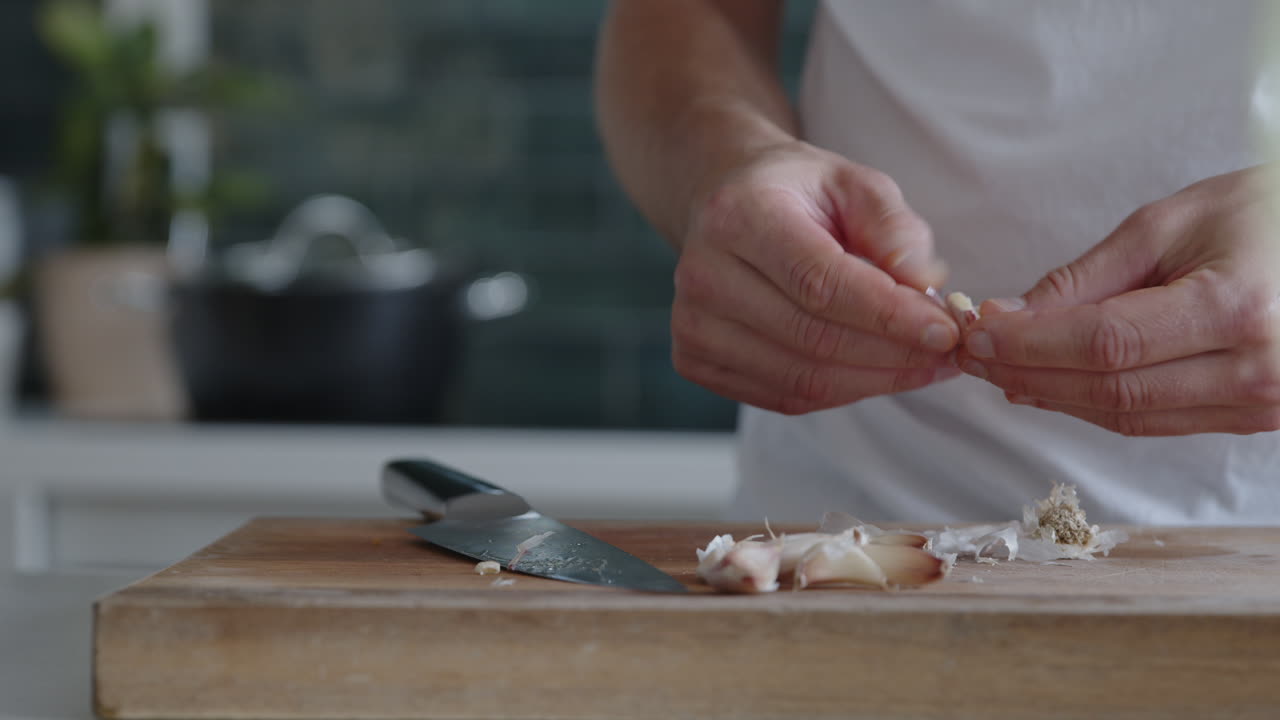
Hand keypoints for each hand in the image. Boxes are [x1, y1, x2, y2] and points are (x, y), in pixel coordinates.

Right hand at [670, 141, 960, 413]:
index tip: (945, 331)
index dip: (889, 316)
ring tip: (922, 366)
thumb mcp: (855, 184)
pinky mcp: (694, 358)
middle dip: (893, 355)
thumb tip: (927, 285)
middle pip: (813, 338)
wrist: (724, 201)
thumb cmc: (798, 194)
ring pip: (800, 378)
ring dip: (874, 381)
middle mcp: (704, 272)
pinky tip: (874, 372)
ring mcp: (692, 322)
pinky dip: (840, 393)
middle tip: (948, 354)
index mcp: (740, 215)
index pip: (820, 283)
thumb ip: (895, 229)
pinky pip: (782, 397)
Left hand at [957, 167, 1279, 435]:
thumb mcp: (1170, 224)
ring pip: (1128, 415)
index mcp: (1237, 309)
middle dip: (1028, 372)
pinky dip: (1094, 404)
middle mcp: (1256, 370)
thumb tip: (1012, 316)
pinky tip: (1048, 385)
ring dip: (1053, 395)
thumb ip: (1088, 278)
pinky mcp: (1254, 418)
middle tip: (973, 351)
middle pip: (1111, 389)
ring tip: (998, 367)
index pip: (1106, 344)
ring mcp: (1261, 404)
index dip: (1031, 344)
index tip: (978, 332)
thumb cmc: (1263, 215)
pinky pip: (1156, 421)